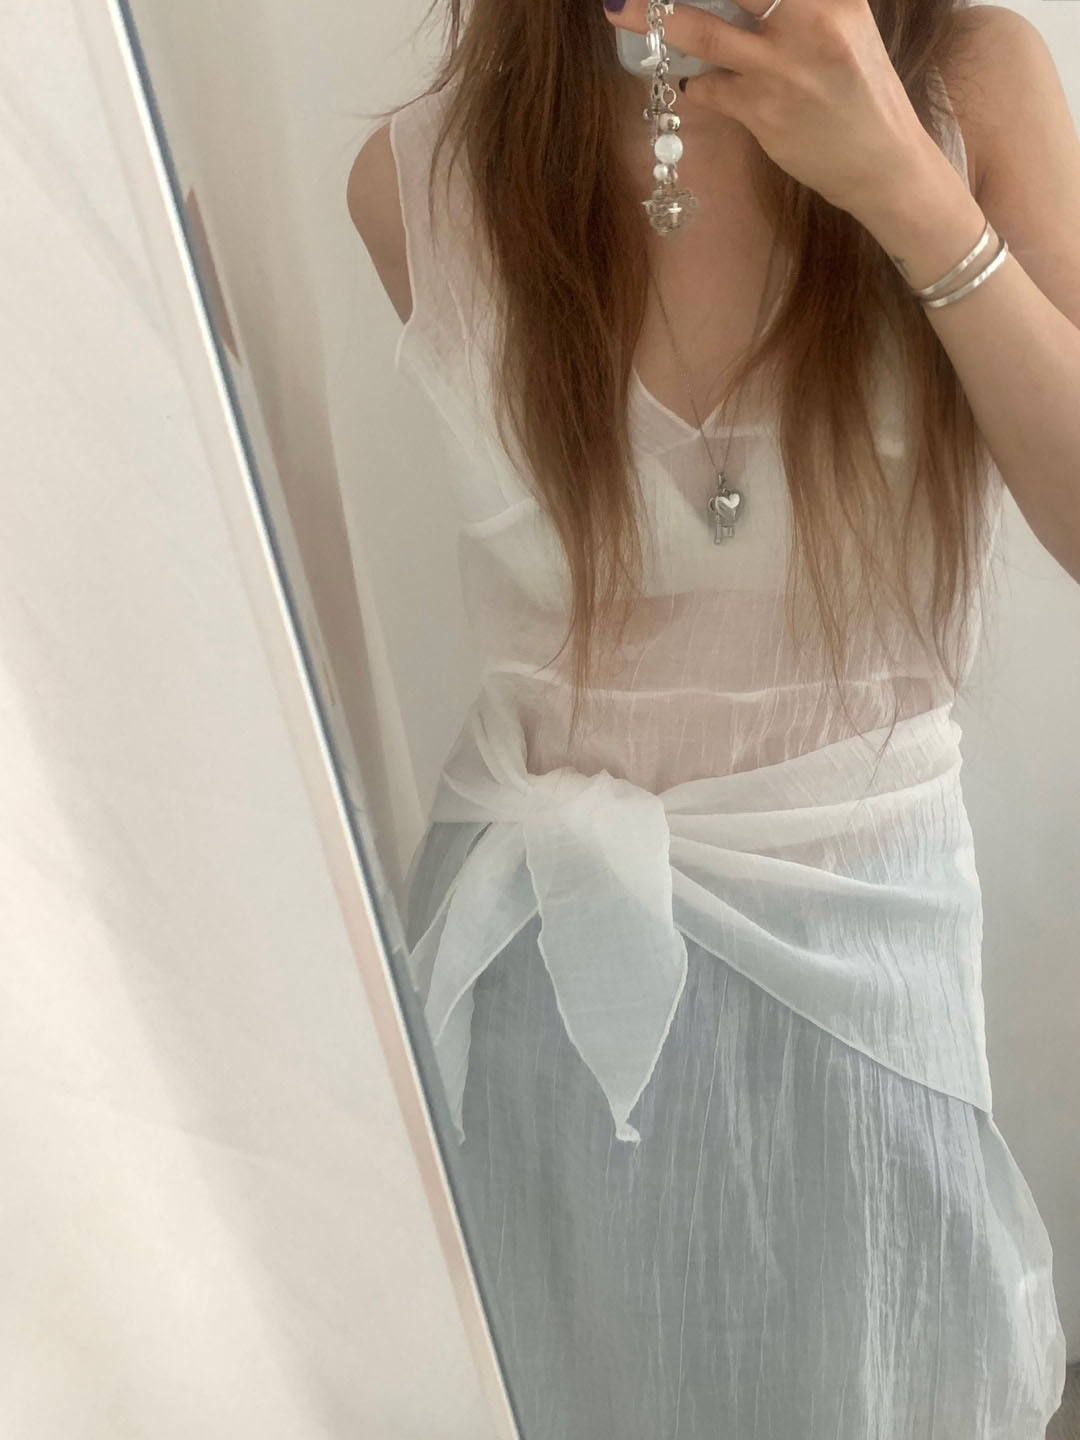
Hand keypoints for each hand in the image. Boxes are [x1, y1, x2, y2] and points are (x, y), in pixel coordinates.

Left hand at [603, 0, 942, 220]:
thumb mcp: (849, 23)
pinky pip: (708, 88)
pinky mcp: (761, 112)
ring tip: (619, 8)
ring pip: (704, 32)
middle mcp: (809, 23)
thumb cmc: (862, 87)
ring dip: (655, 19)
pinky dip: (693, 82)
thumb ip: (806, 1)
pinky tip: (692, 81)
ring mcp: (781, 70)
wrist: (881, 160)